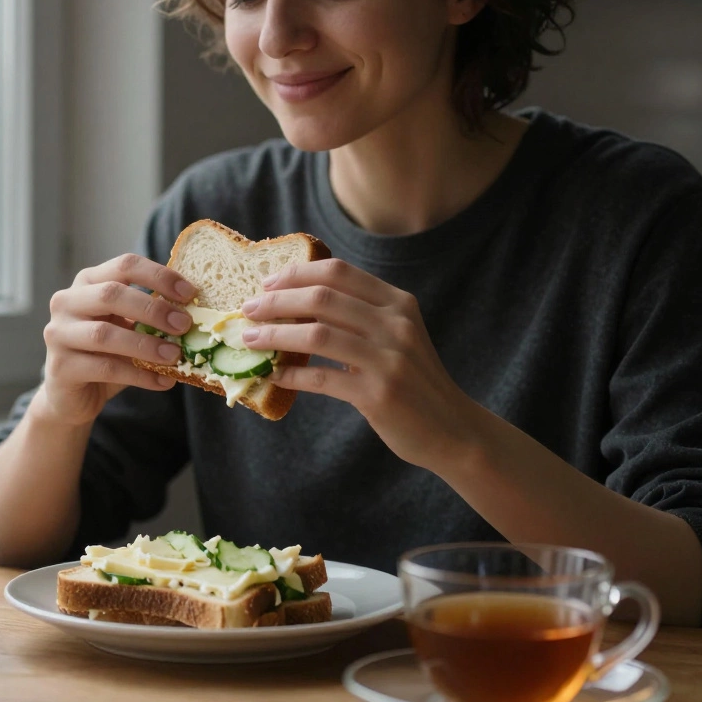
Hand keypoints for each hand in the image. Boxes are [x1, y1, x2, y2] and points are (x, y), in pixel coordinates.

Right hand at [36, 254, 195, 425]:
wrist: (70, 397)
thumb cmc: (105, 355)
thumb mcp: (126, 328)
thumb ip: (149, 316)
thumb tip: (195, 313)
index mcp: (88, 282)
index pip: (124, 265)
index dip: (159, 276)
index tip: (190, 293)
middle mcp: (67, 302)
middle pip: (111, 294)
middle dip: (153, 309)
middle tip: (184, 325)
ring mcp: (58, 333)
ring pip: (105, 334)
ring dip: (146, 345)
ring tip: (175, 356)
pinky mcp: (60, 367)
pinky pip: (106, 368)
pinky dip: (139, 376)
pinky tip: (163, 381)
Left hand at [239, 258, 482, 469]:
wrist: (453, 429)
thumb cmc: (415, 380)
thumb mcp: (397, 336)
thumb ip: (359, 316)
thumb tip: (295, 303)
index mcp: (398, 303)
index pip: (338, 272)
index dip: (296, 274)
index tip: (267, 283)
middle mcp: (395, 324)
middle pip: (321, 298)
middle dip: (276, 301)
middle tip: (249, 309)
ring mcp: (388, 359)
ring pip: (315, 335)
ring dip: (275, 336)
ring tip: (250, 339)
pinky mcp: (378, 394)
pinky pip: (321, 379)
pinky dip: (292, 376)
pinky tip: (274, 375)